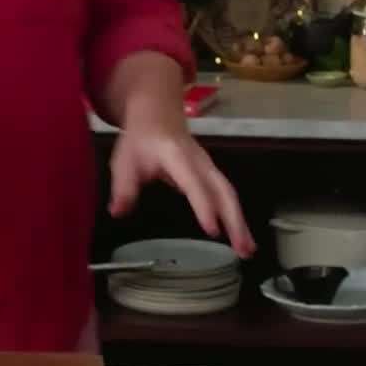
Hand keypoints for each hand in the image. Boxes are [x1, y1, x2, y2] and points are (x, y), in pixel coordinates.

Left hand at [107, 116, 255, 256]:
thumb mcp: (125, 160)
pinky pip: (227, 196)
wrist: (157, 114)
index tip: (212, 230)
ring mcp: (209, 167)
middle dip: (235, 220)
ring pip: (230, 195)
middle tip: (243, 249)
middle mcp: (200, 162)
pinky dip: (236, 217)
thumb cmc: (141, 139)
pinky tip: (240, 237)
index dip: (204, 207)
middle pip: (224, 191)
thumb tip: (118, 212)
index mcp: (178, 157)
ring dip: (240, 223)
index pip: (195, 185)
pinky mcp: (212, 174)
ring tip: (247, 250)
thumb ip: (123, 187)